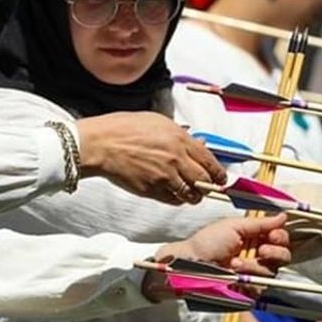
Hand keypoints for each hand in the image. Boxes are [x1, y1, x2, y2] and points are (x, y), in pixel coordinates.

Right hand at [76, 112, 227, 204]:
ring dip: (194, 196)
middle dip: (209, 187)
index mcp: (179, 139)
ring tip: (192, 194)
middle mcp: (175, 159)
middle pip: (204, 181)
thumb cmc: (124, 128)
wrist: (100, 144)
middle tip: (209, 188)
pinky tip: (175, 194)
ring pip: (190, 194)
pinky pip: (172, 200)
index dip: (218, 173)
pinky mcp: (151, 190)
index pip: (209, 161)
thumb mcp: (156, 121)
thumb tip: (197, 142)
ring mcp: (164, 176)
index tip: (221, 178)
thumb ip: (179, 134)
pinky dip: (177, 199)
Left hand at [142, 214, 290, 301]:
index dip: (281, 237)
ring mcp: (253, 272)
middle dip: (276, 252)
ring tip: (236, 263)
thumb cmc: (206, 243)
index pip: (279, 237)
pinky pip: (261, 287)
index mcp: (254, 237)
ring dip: (256, 265)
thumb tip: (282, 216)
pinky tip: (235, 274)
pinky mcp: (248, 288)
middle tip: (262, 250)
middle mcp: (256, 254)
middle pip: (283, 256)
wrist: (190, 264)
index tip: (273, 235)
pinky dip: (250, 279)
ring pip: (273, 271)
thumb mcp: (232, 226)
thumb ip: (260, 223)